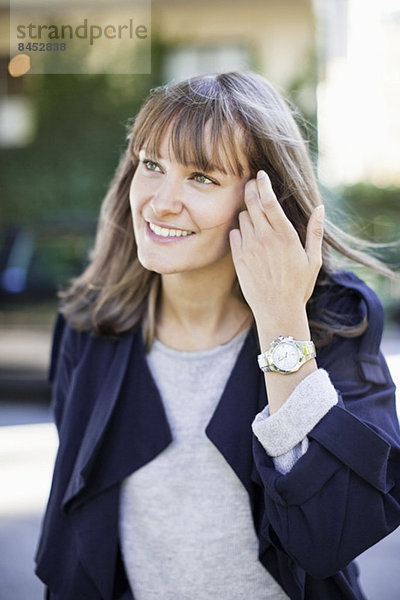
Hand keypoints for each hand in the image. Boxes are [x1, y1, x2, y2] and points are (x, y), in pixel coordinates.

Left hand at [229, 170, 323, 330]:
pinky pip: (234, 234)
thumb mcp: (313, 260)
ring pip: (242, 217)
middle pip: (252, 203)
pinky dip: (239, 230)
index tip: (260, 174)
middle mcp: (265, 238)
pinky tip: (246, 235)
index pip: (270, 201)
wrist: (277, 311)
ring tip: (254, 216)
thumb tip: (320, 208)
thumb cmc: (298, 287)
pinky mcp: (238, 259)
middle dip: (250, 190)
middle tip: (251, 184)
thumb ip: (315, 232)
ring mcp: (249, 248)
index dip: (263, 184)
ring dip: (247, 212)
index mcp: (285, 236)